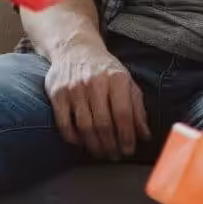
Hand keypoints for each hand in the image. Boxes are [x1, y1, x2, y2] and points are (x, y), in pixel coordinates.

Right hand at [45, 37, 149, 160]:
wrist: (75, 48)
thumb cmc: (104, 69)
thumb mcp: (127, 82)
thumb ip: (137, 108)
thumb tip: (145, 136)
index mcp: (116, 79)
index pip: (124, 115)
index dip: (127, 137)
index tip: (129, 150)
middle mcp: (94, 82)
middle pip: (104, 124)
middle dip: (111, 145)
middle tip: (114, 155)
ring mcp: (74, 88)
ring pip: (84, 126)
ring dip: (94, 145)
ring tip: (100, 153)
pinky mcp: (57, 93)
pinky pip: (64, 123)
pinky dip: (73, 138)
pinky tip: (81, 143)